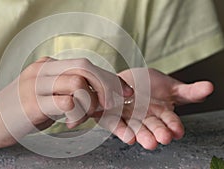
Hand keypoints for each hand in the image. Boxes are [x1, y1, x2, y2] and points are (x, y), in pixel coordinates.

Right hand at [0, 57, 132, 147]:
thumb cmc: (21, 110)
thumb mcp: (45, 94)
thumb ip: (66, 89)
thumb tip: (96, 93)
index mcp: (48, 66)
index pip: (86, 64)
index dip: (109, 77)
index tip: (125, 92)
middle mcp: (43, 70)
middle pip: (85, 67)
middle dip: (106, 86)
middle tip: (111, 106)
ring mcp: (36, 85)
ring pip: (78, 83)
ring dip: (89, 104)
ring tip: (80, 119)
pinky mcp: (32, 103)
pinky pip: (67, 103)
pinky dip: (76, 115)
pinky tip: (68, 124)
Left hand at [93, 68, 212, 149]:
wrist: (122, 80)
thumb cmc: (146, 84)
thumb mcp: (169, 85)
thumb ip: (189, 91)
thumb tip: (210, 87)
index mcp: (162, 113)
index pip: (170, 121)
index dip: (174, 126)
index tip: (177, 131)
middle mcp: (147, 119)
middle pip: (154, 127)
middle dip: (159, 133)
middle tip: (164, 138)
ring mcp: (130, 119)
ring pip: (137, 129)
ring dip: (143, 136)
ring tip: (150, 142)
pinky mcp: (114, 119)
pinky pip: (118, 126)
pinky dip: (123, 132)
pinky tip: (129, 138)